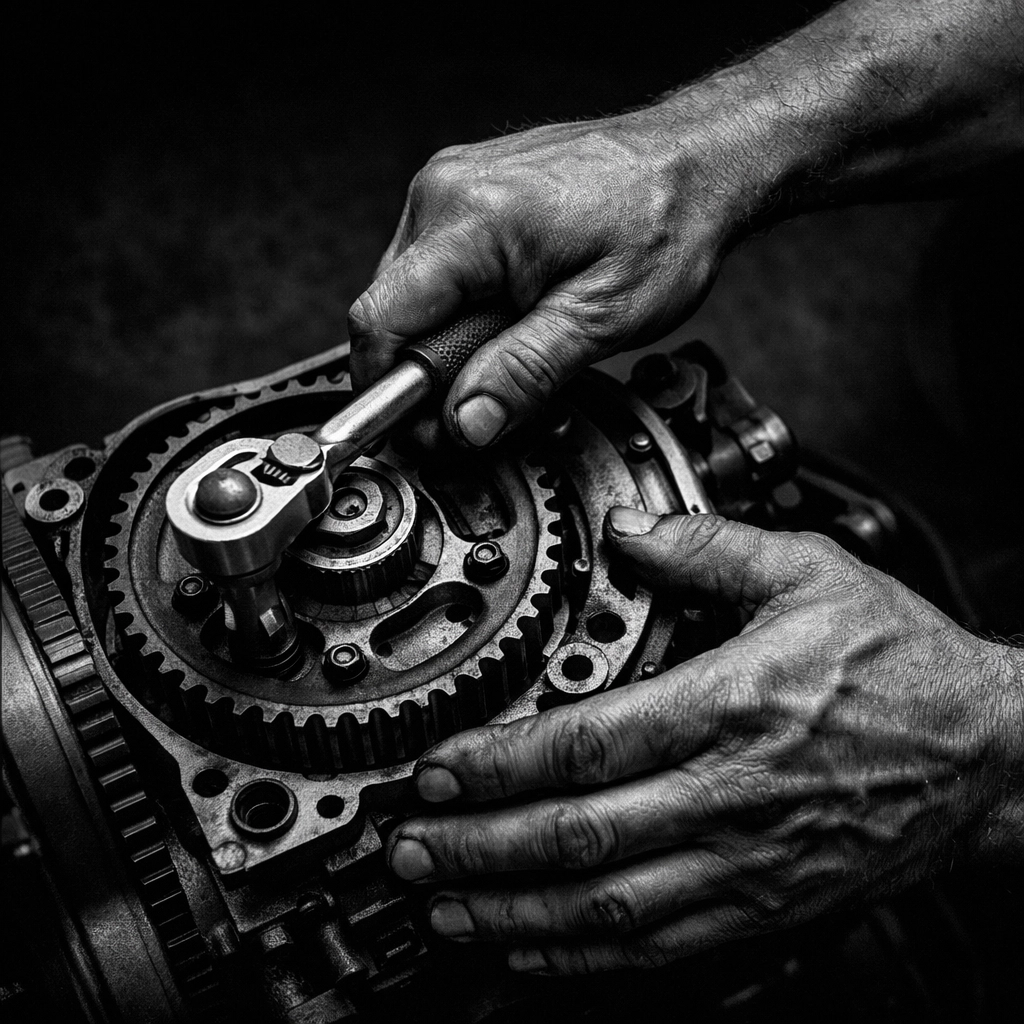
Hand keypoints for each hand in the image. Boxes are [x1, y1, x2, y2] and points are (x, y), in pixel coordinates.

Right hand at [348, 102, 761, 447]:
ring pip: (412, 294)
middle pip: (391, 312)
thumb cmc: (666, 221)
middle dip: (430, 371)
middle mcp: (445, 192)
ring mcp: (453, 185)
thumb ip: (527, 373)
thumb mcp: (603, 317)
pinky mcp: (466, 191)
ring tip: (516, 344)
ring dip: (451, 339)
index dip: (388, 388)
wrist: (698, 161)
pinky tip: (514, 313)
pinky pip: (437, 268)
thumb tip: (468, 421)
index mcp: (470, 219)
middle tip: (488, 400)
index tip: (421, 429)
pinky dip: (465, 306)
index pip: (379, 319)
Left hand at [385, 510, 1022, 974]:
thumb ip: (708, 546)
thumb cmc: (900, 665)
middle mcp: (729, 792)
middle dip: (478, 846)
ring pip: (608, 904)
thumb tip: (629, 525)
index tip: (437, 768)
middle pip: (577, 835)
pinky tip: (531, 945)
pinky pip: (661, 945)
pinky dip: (585, 953)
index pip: (586, 743)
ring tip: (443, 906)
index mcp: (730, 704)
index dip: (496, 762)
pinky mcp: (765, 906)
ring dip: (512, 911)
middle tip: (408, 847)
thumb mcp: (811, 574)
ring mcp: (745, 862)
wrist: (989, 754)